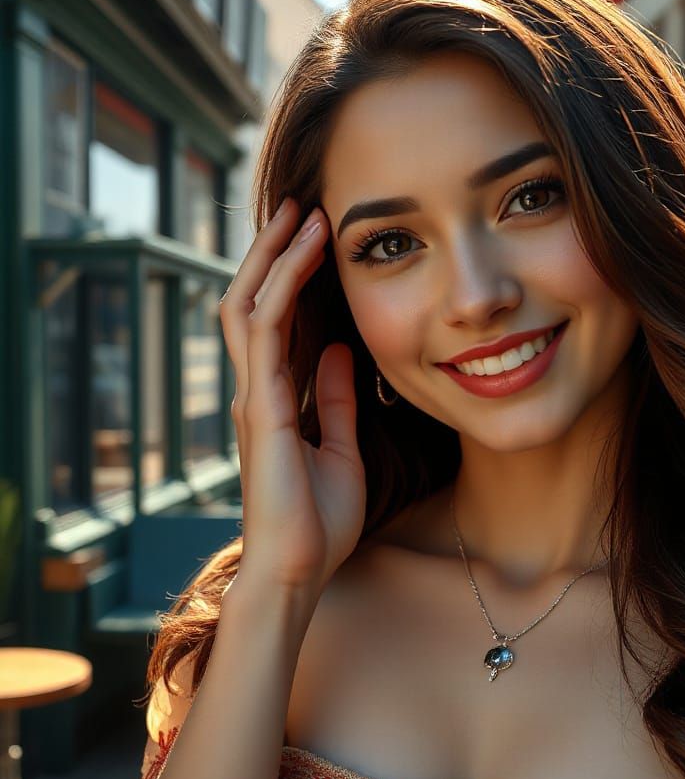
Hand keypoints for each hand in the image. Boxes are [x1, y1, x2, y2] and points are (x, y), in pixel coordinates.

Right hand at [219, 198, 366, 606]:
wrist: (300, 570)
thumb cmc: (318, 521)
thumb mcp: (341, 448)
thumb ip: (336, 400)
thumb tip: (341, 352)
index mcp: (273, 399)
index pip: (273, 322)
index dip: (289, 277)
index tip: (316, 238)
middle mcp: (256, 390)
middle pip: (252, 301)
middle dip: (274, 252)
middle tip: (303, 208)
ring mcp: (254, 396)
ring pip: (250, 304)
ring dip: (275, 256)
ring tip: (303, 215)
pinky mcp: (262, 407)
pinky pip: (266, 332)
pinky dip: (283, 288)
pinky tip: (304, 256)